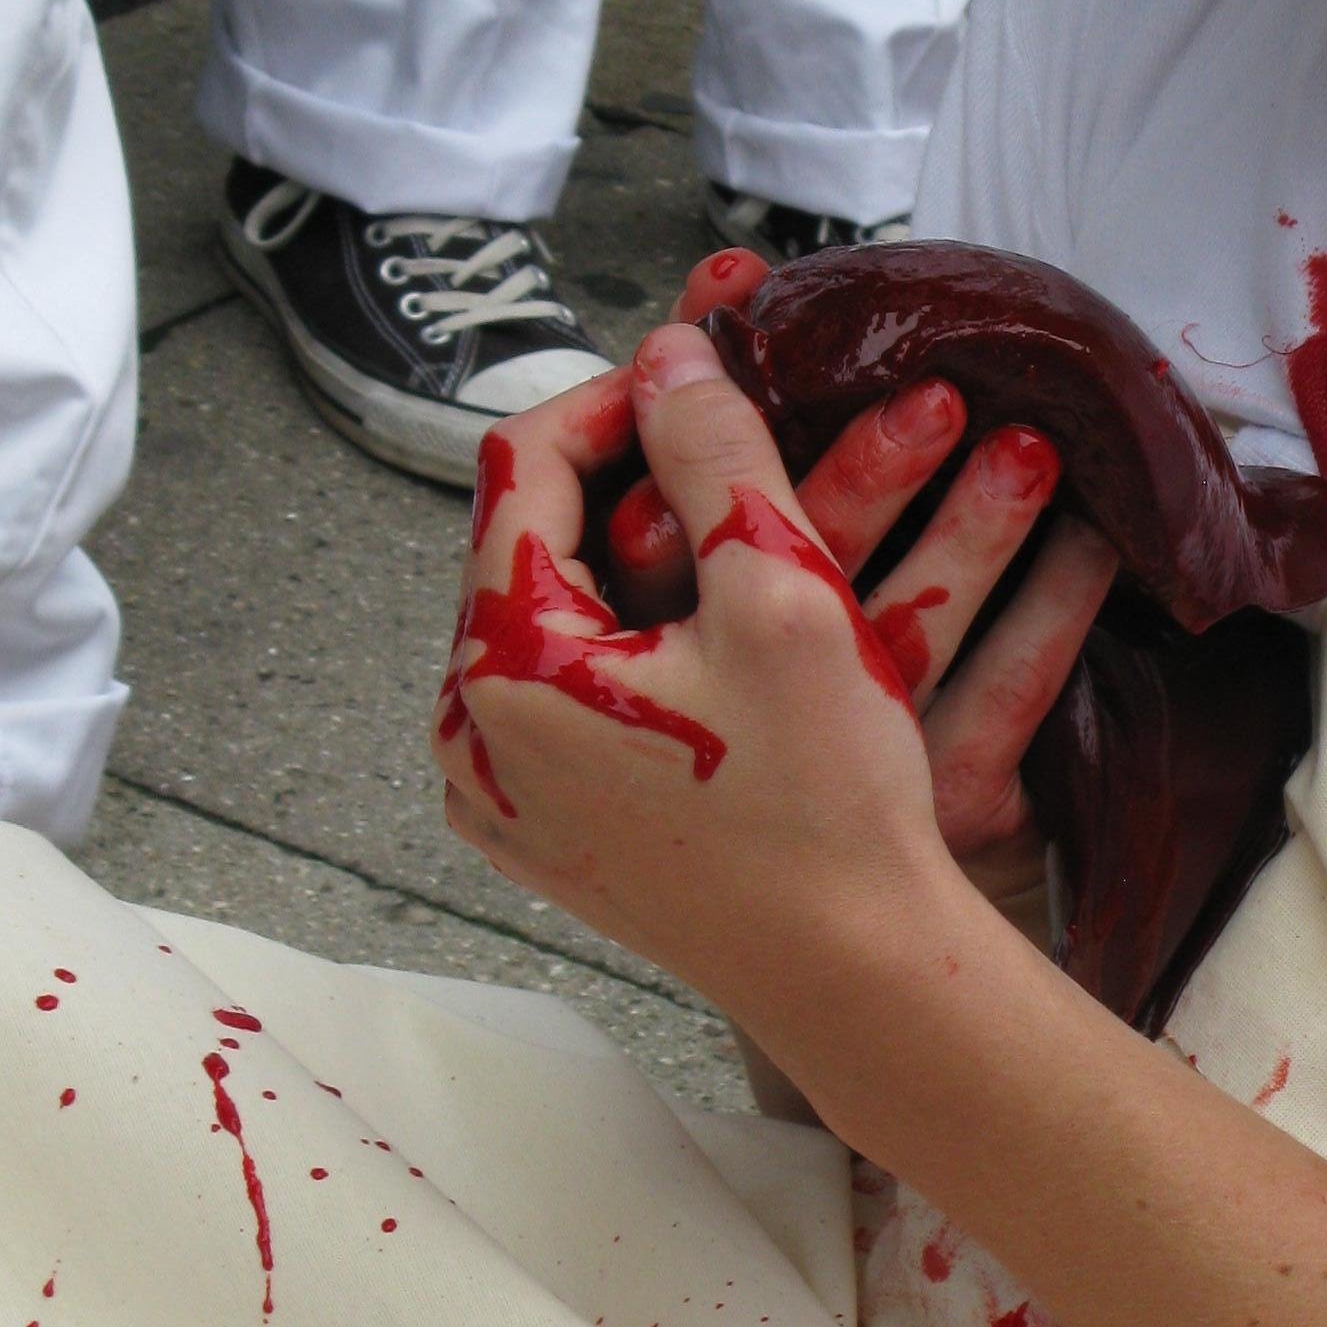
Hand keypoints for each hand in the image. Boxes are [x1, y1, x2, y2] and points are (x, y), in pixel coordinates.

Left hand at [431, 259, 1114, 1017]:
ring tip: (727, 517)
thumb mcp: (780, 591)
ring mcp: (500, 796)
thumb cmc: (825, 802)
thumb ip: (712, 449)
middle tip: (720, 432)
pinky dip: (627, 639)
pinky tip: (707, 627)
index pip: (522, 470)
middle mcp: (470, 739)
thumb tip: (668, 353)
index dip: (613, 398)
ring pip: (549, 617)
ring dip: (630, 552)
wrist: (857, 973)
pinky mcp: (544, 833)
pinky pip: (564, 695)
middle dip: (623, 474)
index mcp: (502, 670)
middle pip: (527, 544)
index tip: (699, 372)